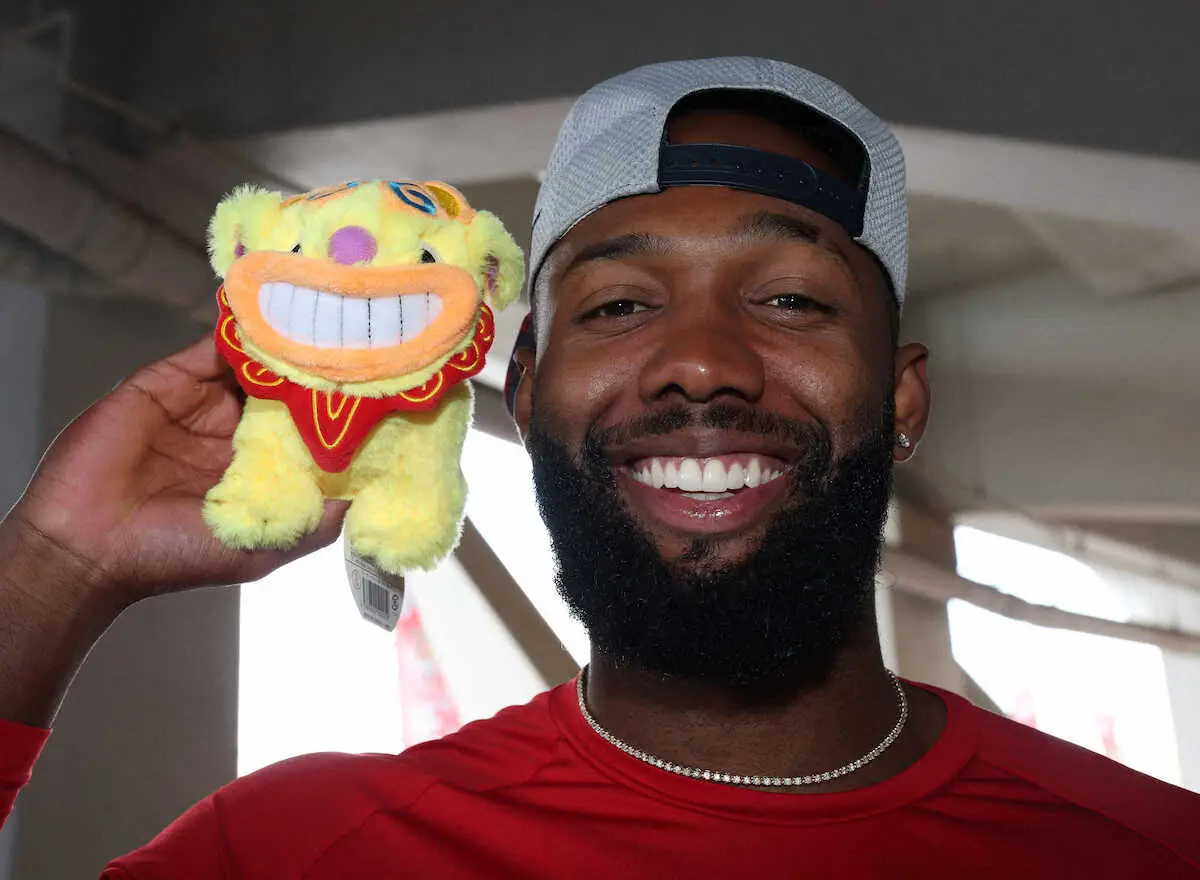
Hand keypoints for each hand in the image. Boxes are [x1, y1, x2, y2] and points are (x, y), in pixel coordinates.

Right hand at [5, 335, 346, 609]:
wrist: (90, 546)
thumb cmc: (175, 555)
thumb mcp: (265, 546)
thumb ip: (317, 522)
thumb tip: (368, 497)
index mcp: (257, 470)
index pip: (307, 427)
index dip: (337, 409)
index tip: (379, 387)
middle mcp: (230, 433)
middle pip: (282, 388)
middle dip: (314, 368)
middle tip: (357, 339)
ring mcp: (198, 405)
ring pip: (250, 364)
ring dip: (282, 345)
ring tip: (323, 318)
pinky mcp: (164, 383)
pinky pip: (207, 349)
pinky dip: (238, 331)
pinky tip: (271, 316)